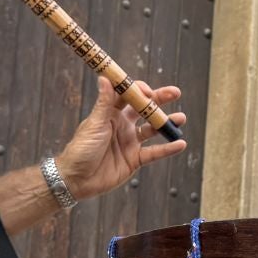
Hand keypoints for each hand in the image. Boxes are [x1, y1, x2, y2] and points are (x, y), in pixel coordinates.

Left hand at [53, 76, 187, 201]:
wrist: (76, 179)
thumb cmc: (80, 149)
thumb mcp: (94, 124)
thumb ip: (104, 103)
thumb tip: (105, 78)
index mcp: (110, 113)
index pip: (128, 96)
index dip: (140, 90)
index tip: (149, 91)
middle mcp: (122, 125)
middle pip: (144, 109)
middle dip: (160, 100)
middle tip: (175, 93)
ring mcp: (129, 142)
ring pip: (152, 130)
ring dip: (166, 123)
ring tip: (181, 118)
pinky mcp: (134, 160)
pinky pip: (154, 153)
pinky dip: (167, 149)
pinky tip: (180, 144)